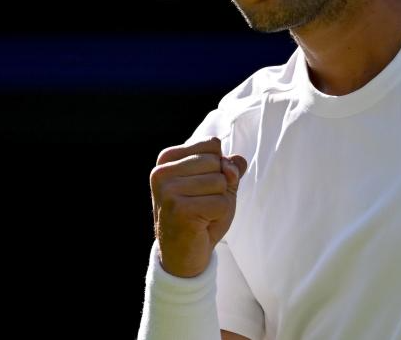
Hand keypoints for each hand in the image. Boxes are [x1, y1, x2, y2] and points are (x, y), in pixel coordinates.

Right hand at [149, 137, 247, 277]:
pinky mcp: (179, 208)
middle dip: (220, 186)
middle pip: (217, 162)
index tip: (201, 188)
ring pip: (220, 181)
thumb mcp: (218, 187)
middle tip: (202, 205)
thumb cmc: (200, 216)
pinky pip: (221, 203)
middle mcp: (162, 172)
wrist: (182, 256)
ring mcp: (168, 190)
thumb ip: (229, 169)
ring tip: (202, 215)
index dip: (218, 167)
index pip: (212, 144)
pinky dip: (220, 216)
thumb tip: (238, 161)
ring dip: (220, 202)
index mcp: (167, 159)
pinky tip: (202, 225)